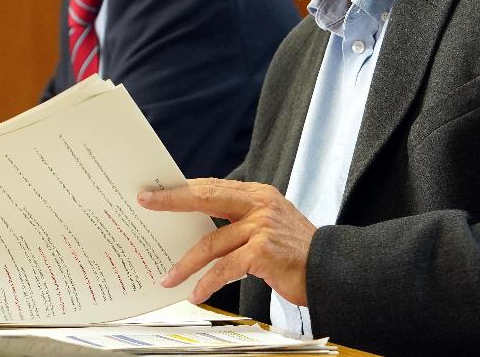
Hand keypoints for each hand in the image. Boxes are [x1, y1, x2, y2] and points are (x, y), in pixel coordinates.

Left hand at [137, 178, 315, 305]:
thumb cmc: (297, 252)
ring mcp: (262, 227)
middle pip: (207, 198)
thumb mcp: (271, 226)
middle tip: (147, 204)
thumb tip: (201, 231)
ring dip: (186, 263)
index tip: (157, 190)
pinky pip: (225, 268)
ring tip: (168, 278)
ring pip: (211, 242)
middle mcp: (261, 205)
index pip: (214, 186)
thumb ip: (242, 222)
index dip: (184, 188)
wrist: (331, 269)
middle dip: (173, 201)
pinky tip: (197, 293)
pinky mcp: (263, 251)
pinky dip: (208, 283)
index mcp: (260, 195)